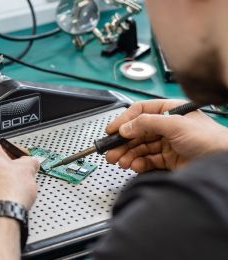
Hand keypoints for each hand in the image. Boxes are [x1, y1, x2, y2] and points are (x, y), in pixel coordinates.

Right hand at [105, 99, 227, 172]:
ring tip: (120, 161)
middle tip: (110, 151)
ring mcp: (166, 144)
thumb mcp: (175, 124)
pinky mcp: (167, 160)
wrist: (222, 161)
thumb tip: (126, 127)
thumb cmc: (209, 139)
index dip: (124, 121)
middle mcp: (166, 126)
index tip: (112, 130)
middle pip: (136, 132)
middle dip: (122, 142)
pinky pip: (146, 161)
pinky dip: (138, 164)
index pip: (140, 112)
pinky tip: (134, 165)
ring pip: (139, 148)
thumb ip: (147, 123)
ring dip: (127, 154)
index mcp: (169, 111)